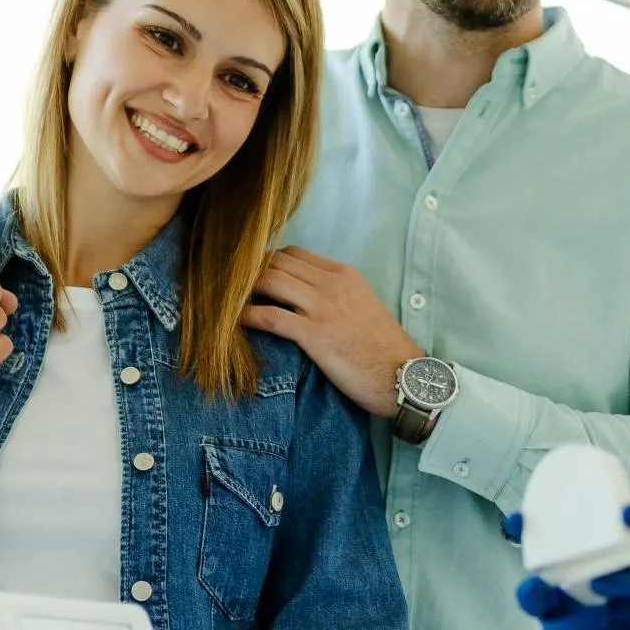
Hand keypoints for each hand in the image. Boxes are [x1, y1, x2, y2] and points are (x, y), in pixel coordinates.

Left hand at [241, 248, 419, 420]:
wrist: (405, 376)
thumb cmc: (385, 349)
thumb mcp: (364, 306)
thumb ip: (336, 293)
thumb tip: (304, 295)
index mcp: (344, 275)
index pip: (293, 253)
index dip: (266, 261)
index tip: (249, 275)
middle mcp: (332, 285)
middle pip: (276, 262)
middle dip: (247, 272)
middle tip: (226, 287)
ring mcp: (323, 308)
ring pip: (269, 281)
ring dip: (241, 290)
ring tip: (224, 302)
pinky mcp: (315, 335)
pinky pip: (270, 317)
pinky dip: (247, 317)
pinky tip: (233, 323)